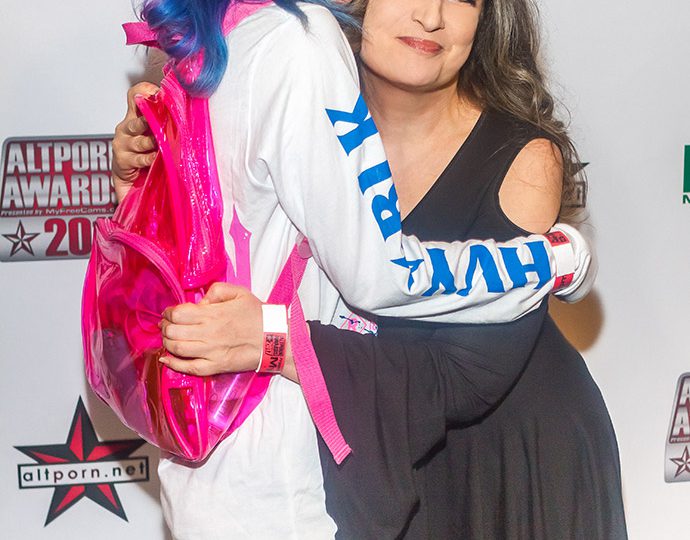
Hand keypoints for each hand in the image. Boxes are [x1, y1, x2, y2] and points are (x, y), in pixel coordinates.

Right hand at [112, 82, 158, 201]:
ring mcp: (123, 144)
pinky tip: (159, 159)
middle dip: (153, 119)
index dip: (146, 91)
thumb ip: (165, 125)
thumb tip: (185, 110)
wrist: (132, 186)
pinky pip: (140, 157)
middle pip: (139, 117)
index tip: (160, 93)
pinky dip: (151, 159)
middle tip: (165, 119)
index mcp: (135, 118)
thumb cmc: (146, 160)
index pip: (135, 95)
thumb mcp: (155, 138)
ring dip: (155, 142)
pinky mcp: (122, 160)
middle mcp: (127, 128)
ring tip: (165, 144)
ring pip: (142, 139)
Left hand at [159, 283, 263, 375]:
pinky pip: (189, 368)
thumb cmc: (258, 315)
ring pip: (177, 349)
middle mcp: (209, 333)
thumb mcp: (240, 293)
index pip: (179, 313)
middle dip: (165, 327)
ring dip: (167, 342)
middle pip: (174, 331)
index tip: (169, 312)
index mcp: (214, 314)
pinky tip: (166, 359)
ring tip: (168, 338)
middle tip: (166, 324)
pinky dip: (174, 365)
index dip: (169, 312)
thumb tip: (200, 302)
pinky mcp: (216, 366)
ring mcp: (211, 352)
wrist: (275, 339)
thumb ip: (216, 291)